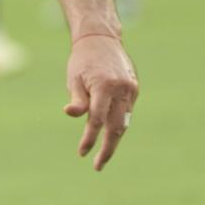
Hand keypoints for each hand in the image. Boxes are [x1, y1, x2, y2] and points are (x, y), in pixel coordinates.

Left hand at [63, 34, 138, 170]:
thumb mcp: (74, 78)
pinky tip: (109, 135)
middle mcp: (121, 89)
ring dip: (114, 140)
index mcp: (104, 86)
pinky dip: (118, 124)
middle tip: (98, 165)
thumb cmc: (82, 60)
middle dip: (107, 148)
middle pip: (116, 127)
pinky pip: (126, 112)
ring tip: (103, 155)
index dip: (89, 139)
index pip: (96, 120)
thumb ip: (77, 99)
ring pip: (124, 122)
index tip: (82, 152)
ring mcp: (130, 89)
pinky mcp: (134, 89)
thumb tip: (70, 114)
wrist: (101, 39)